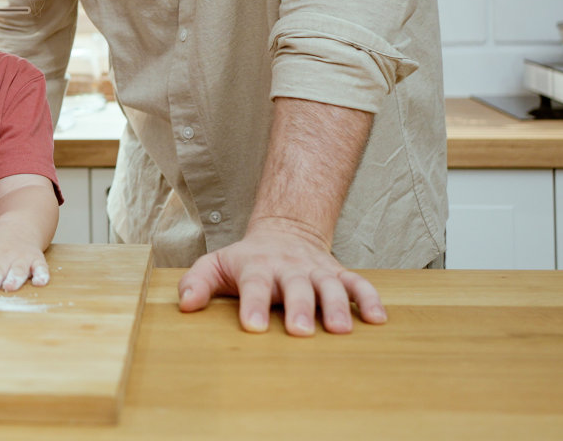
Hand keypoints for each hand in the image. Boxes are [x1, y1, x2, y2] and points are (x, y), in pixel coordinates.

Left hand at [177, 218, 386, 335]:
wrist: (285, 231)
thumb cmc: (246, 259)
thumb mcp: (216, 264)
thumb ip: (197, 282)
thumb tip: (184, 305)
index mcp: (257, 267)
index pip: (254, 284)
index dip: (252, 304)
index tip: (252, 326)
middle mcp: (289, 268)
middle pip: (296, 286)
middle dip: (299, 308)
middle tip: (300, 331)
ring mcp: (316, 270)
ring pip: (330, 286)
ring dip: (338, 306)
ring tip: (341, 330)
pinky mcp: (339, 274)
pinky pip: (358, 285)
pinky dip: (370, 299)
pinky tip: (378, 319)